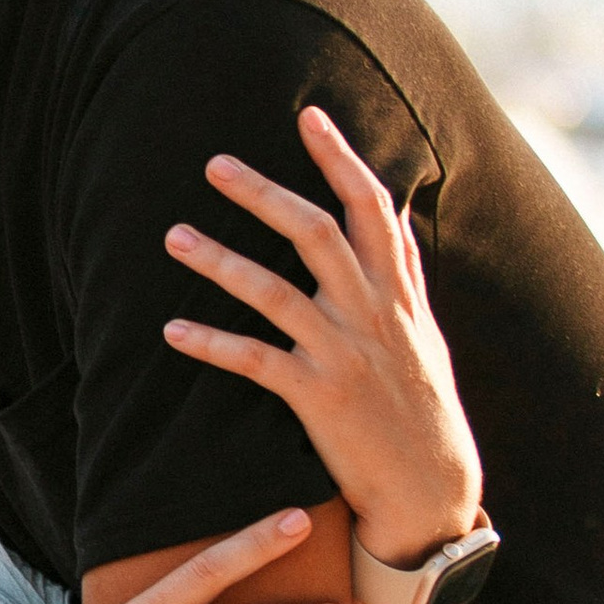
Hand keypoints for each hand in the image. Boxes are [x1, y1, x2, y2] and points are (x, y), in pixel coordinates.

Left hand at [162, 105, 481, 567]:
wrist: (431, 487)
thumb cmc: (423, 407)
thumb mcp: (425, 332)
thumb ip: (403, 274)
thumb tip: (392, 215)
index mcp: (398, 291)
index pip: (372, 206)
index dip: (340, 157)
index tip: (308, 116)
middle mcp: (373, 312)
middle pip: (314, 232)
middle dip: (262, 193)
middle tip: (214, 165)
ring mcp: (345, 352)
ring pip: (273, 290)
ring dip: (219, 261)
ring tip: (174, 237)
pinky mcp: (318, 397)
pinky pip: (255, 361)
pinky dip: (211, 344)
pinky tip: (172, 331)